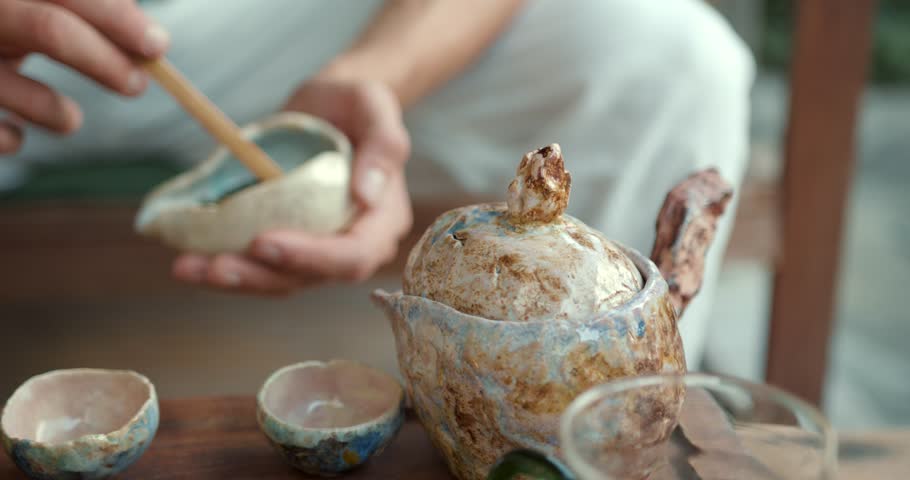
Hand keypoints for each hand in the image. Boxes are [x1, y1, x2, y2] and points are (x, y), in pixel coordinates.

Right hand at [0, 0, 169, 153]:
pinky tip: (17, 136)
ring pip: (11, 82)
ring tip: (70, 121)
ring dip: (54, 111)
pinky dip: (8, 136)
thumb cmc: (1, 26)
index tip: (158, 46)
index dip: (116, 18)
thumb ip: (79, 8)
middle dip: (103, 61)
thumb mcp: (32, 6)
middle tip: (137, 86)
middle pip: (50, 28)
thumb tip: (142, 28)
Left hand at [172, 78, 412, 295]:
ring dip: (235, 279)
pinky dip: (224, 267)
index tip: (263, 241)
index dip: (311, 257)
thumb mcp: (374, 105)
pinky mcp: (290, 245)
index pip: (353, 255)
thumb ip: (385, 144)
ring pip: (279, 280)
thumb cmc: (355, 103)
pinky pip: (260, 266)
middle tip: (215, 265)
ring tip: (188, 268)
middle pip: (310, 277)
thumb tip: (367, 195)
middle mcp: (354, 244)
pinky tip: (188, 262)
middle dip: (260, 275)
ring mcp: (319, 249)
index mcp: (382, 221)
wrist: (330, 106)